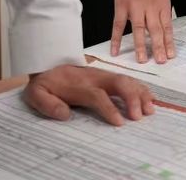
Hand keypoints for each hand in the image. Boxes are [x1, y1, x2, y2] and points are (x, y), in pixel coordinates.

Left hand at [23, 65, 153, 125]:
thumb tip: (65, 114)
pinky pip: (128, 80)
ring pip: (127, 80)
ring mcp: (104, 75)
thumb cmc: (45, 83)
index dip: (110, 108)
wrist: (48, 63)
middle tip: (140, 116)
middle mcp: (96, 78)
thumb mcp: (35, 94)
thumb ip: (47, 104)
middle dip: (132, 98)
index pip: (98, 95)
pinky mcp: (108, 77)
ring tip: (150, 109)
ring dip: (140, 94)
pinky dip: (141, 89)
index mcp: (79, 84)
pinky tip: (149, 99)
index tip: (120, 122)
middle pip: (119, 84)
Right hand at [111, 0, 174, 63]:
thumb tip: (160, 26)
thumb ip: (160, 8)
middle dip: (159, 47)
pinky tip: (115, 50)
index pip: (168, 26)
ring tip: (142, 60)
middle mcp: (151, 6)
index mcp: (163, 3)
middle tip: (160, 62)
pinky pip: (118, 25)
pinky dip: (116, 38)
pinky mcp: (121, 4)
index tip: (171, 55)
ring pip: (139, 29)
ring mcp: (135, 5)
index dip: (169, 41)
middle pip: (156, 30)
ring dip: (140, 46)